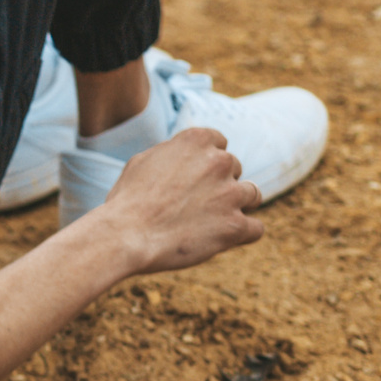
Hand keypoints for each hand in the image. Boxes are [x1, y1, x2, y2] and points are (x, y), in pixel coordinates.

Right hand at [96, 127, 264, 273]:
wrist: (124, 236)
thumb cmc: (126, 201)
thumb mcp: (142, 162)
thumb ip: (172, 154)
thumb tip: (186, 158)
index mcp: (197, 140)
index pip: (219, 144)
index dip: (206, 163)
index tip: (193, 179)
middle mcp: (220, 161)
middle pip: (235, 170)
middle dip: (219, 185)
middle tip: (193, 205)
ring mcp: (231, 193)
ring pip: (252, 195)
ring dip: (235, 207)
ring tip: (210, 222)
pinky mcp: (236, 225)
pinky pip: (256, 229)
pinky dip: (242, 234)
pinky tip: (222, 239)